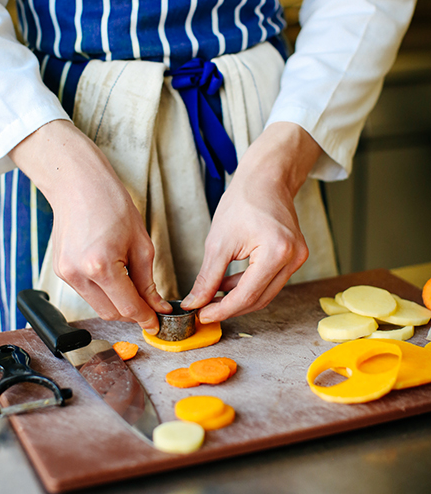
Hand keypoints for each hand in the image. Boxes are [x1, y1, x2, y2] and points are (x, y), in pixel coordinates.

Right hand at [10, 120, 170, 332]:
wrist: (78, 185)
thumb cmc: (111, 204)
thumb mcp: (141, 243)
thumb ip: (147, 281)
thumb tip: (156, 306)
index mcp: (101, 266)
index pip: (128, 307)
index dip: (146, 318)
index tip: (157, 322)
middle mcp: (79, 274)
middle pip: (111, 313)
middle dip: (133, 312)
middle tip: (150, 304)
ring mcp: (66, 274)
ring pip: (98, 306)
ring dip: (117, 302)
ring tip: (130, 281)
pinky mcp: (60, 271)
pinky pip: (87, 292)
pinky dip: (103, 291)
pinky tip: (112, 272)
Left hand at [181, 122, 322, 321]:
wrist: (266, 178)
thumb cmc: (243, 200)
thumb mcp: (218, 241)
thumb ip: (207, 277)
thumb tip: (194, 303)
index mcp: (277, 252)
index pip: (247, 295)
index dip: (222, 309)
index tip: (201, 315)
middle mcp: (294, 258)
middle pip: (259, 298)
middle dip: (230, 307)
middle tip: (204, 309)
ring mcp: (298, 258)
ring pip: (266, 293)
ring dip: (239, 297)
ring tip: (213, 294)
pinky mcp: (296, 256)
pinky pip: (270, 281)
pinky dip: (249, 285)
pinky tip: (229, 282)